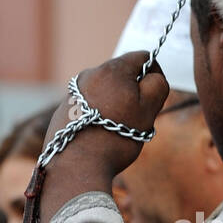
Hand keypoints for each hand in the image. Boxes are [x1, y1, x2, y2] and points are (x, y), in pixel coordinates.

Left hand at [39, 50, 168, 222]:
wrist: (75, 166)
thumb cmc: (115, 138)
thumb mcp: (148, 109)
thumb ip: (158, 84)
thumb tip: (153, 76)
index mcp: (112, 69)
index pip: (143, 57)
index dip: (155, 74)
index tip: (154, 97)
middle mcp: (89, 74)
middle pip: (122, 75)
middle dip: (134, 92)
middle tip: (137, 119)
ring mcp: (73, 92)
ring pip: (105, 91)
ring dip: (116, 103)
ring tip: (116, 130)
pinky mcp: (64, 109)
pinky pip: (89, 105)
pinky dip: (98, 115)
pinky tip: (99, 135)